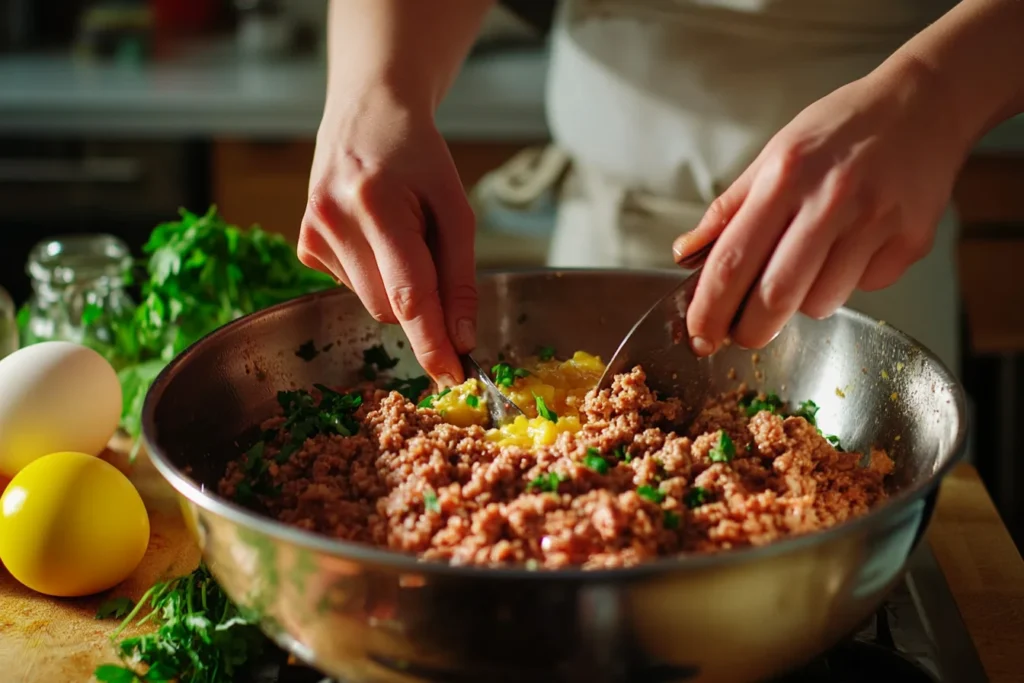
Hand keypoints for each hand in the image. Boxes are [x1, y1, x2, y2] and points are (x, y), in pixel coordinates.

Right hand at [297, 84, 475, 384]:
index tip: (453, 376)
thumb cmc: (419, 158)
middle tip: (435, 261)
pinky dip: (374, 275)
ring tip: (399, 234)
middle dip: (421, 305)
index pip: (409, 295)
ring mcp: (311, 233)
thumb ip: (460, 276)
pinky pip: (352, 287)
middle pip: (389, 308)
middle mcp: (334, 220)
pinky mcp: (302, 245)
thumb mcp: (455, 208)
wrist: (367, 115)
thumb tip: (461, 337)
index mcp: (377, 204)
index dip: (432, 342)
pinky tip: (374, 236)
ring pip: (371, 303)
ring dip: (396, 287)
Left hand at [673, 59, 970, 355]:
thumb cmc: (840, 129)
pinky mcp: (911, 241)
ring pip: (820, 303)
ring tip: (809, 266)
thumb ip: (729, 209)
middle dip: (750, 330)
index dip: (709, 309)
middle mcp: (829, 200)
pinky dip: (849, 282)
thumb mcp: (775, 153)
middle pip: (775, 296)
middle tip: (742, 334)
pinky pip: (864, 289)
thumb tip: (686, 252)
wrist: (923, 104)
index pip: (732, 260)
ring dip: (803, 302)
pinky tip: (855, 246)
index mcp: (784, 176)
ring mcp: (875, 222)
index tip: (698, 335)